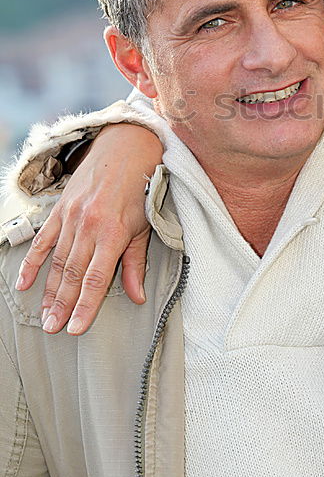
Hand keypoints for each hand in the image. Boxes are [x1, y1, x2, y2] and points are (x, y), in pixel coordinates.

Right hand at [15, 123, 163, 334]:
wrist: (127, 147)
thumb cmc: (142, 189)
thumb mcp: (146, 226)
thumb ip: (136, 264)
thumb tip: (137, 297)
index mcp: (113, 233)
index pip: (96, 279)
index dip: (85, 307)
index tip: (75, 328)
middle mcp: (89, 226)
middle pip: (72, 274)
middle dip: (62, 305)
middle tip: (52, 328)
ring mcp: (71, 217)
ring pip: (57, 261)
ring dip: (49, 290)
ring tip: (44, 315)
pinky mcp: (61, 210)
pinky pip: (43, 240)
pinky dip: (33, 262)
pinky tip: (24, 283)